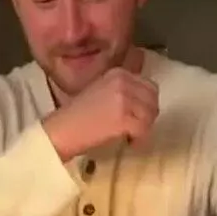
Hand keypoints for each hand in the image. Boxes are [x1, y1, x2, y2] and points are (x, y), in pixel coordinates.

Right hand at [43, 67, 158, 161]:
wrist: (63, 129)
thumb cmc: (78, 116)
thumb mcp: (101, 91)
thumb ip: (122, 90)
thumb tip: (142, 101)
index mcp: (118, 73)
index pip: (148, 85)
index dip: (144, 104)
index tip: (134, 117)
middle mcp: (123, 81)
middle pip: (153, 99)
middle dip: (147, 116)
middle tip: (135, 129)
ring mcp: (124, 98)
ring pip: (150, 115)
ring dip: (143, 129)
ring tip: (130, 136)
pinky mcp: (124, 117)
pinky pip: (144, 129)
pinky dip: (139, 139)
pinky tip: (128, 142)